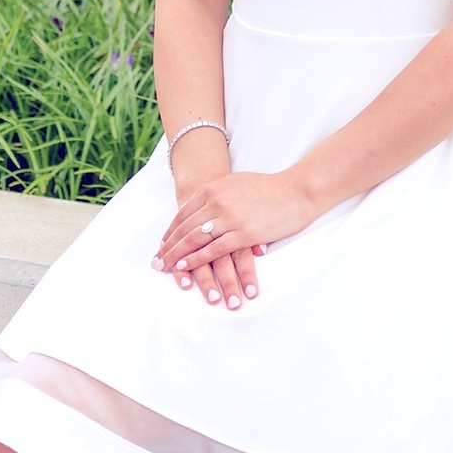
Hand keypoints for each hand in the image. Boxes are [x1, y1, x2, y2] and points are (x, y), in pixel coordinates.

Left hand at [152, 171, 317, 305]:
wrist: (297, 190)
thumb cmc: (269, 187)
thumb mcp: (236, 183)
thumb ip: (218, 193)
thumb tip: (205, 202)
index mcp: (212, 189)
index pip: (183, 214)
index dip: (171, 233)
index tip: (162, 246)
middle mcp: (216, 202)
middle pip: (184, 228)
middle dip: (168, 247)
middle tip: (155, 262)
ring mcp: (229, 218)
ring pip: (194, 240)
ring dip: (177, 257)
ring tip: (165, 269)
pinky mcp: (243, 234)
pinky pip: (213, 250)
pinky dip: (196, 259)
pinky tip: (186, 268)